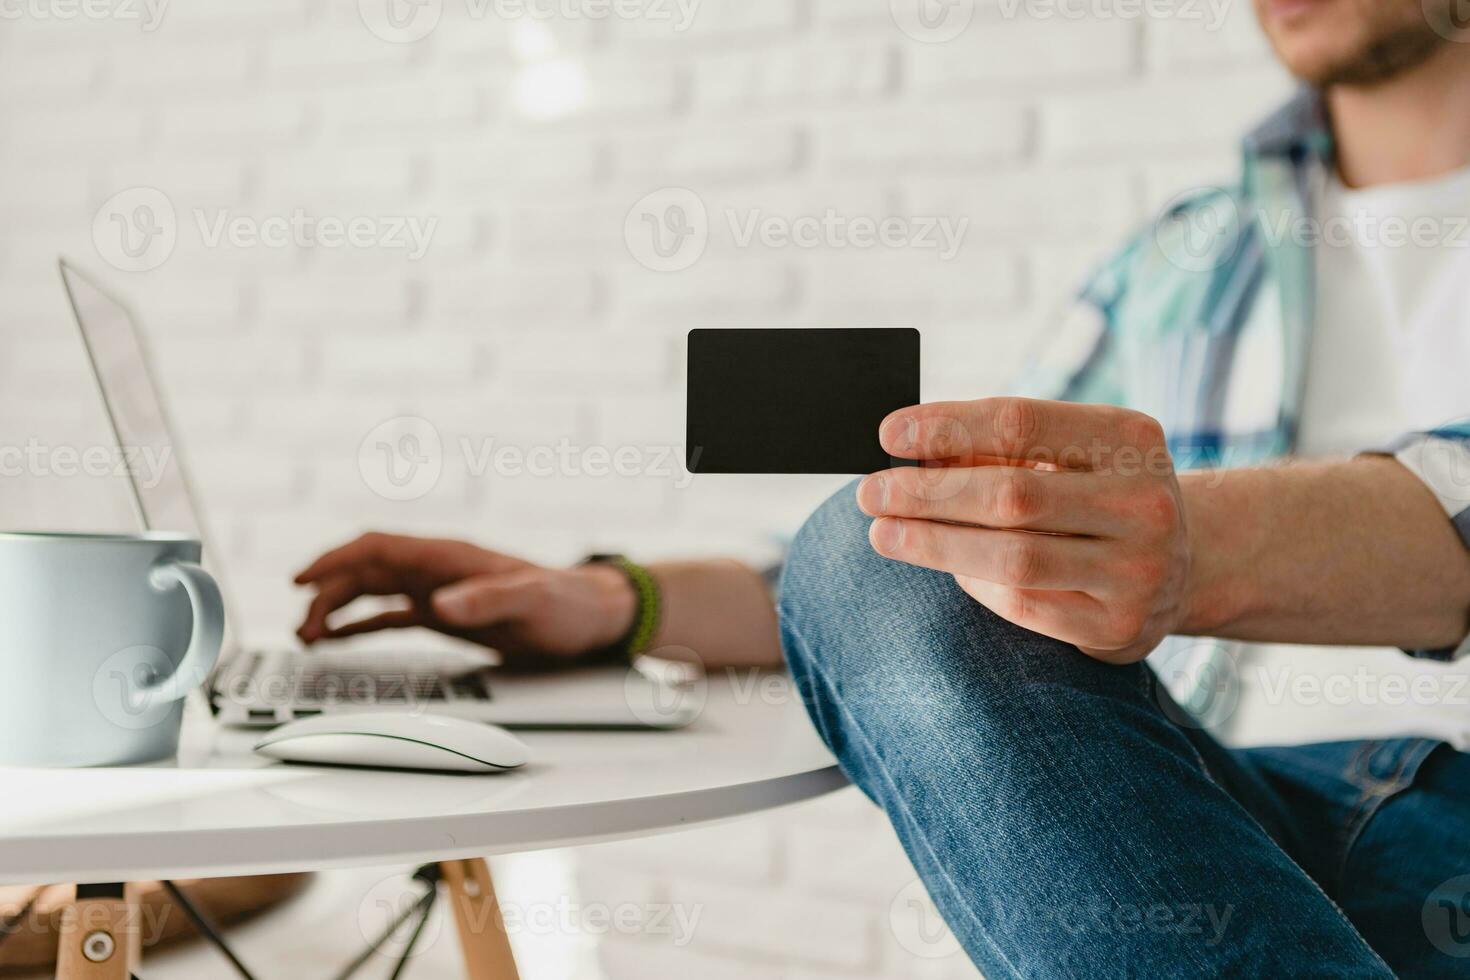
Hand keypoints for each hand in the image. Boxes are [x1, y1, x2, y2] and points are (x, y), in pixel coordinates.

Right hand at [293, 533, 636, 669]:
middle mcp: (438, 569)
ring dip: (337, 610)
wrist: (591, 616)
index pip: (379, 548)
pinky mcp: (445, 614)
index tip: (301, 579)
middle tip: (301, 628)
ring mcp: (438, 590)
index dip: (336, 559)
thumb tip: (440, 605)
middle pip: (366, 571)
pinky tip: (335, 639)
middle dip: (327, 593)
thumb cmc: (567, 604)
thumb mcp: (532, 601)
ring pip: (372, 592)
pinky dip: (360, 625)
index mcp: (450, 557)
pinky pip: (391, 615)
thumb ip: (488, 599)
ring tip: (307, 638)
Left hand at [856, 398, 1189, 662]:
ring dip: (935, 545)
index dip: (948, 427)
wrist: (1180, 565)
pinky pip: (1024, 606)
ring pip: (1014, 559)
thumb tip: (908, 450)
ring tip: (883, 533)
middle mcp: (1145, 502)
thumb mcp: (1070, 455)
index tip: (888, 434)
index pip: (1021, 423)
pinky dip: (974, 583)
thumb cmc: (1095, 494)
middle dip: (929, 494)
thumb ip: (999, 449)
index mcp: (1130, 437)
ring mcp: (1139, 569)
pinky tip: (943, 566)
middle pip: (1012, 495)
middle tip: (871, 493)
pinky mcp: (1119, 625)